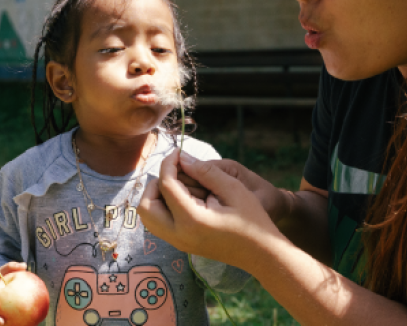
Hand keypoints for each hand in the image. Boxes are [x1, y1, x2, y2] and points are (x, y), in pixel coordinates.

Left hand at [137, 148, 282, 267]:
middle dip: (156, 183)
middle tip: (176, 172)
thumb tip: (183, 158)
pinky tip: (184, 197)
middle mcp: (179, 235)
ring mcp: (178, 243)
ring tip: (179, 184)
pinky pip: (159, 224)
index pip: (166, 186)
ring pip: (148, 217)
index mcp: (192, 220)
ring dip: (157, 196)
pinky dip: (163, 207)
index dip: (168, 164)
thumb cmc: (253, 220)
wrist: (261, 254)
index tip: (178, 153)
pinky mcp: (181, 245)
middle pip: (145, 205)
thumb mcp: (234, 189)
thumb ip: (206, 171)